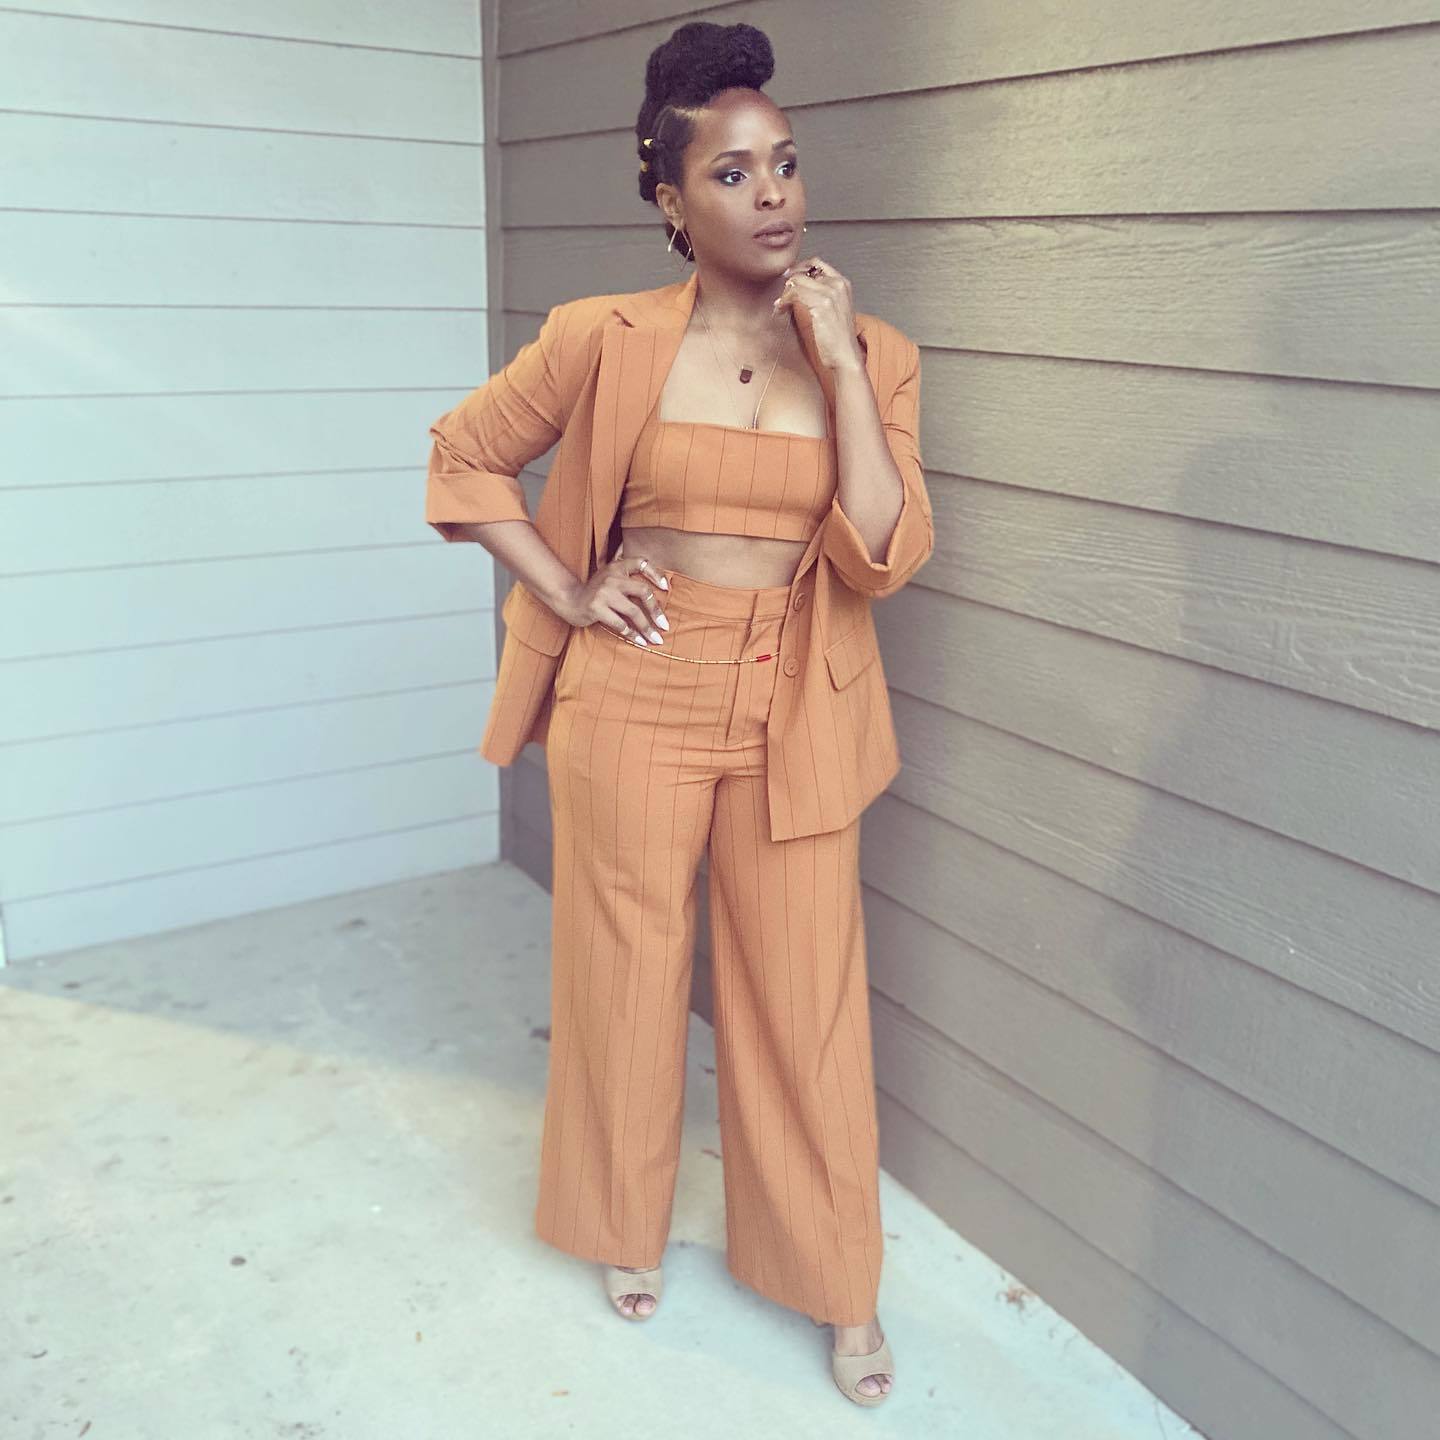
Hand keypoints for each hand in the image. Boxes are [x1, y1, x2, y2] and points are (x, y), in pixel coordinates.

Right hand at [561, 557, 670, 643]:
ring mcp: (603, 593)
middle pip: (643, 592)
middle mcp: (612, 578)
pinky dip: (632, 634)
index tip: (667, 588)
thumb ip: (627, 577)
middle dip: (656, 611)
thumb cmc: (595, 591)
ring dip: (647, 628)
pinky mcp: (596, 608)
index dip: (656, 574)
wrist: (568, 598)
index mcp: (617, 567)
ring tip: (656, 639)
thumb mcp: (609, 577)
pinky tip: (640, 642)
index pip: (641, 563)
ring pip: (633, 611)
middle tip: (665, 625)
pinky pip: (620, 624)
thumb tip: (658, 589)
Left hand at [773, 257, 865, 373]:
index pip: (817, 263)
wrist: (845, 355)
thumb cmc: (838, 338)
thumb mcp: (834, 310)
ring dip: (784, 294)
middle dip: (789, 283)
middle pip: (804, 272)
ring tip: (780, 306)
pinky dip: (784, 301)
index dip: (799, 268)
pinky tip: (780, 310)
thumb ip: (822, 295)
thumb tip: (798, 287)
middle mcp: (838, 285)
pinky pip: (795, 294)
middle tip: (781, 297)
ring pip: (797, 282)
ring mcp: (830, 293)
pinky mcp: (822, 305)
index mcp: (842, 283)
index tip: (787, 279)